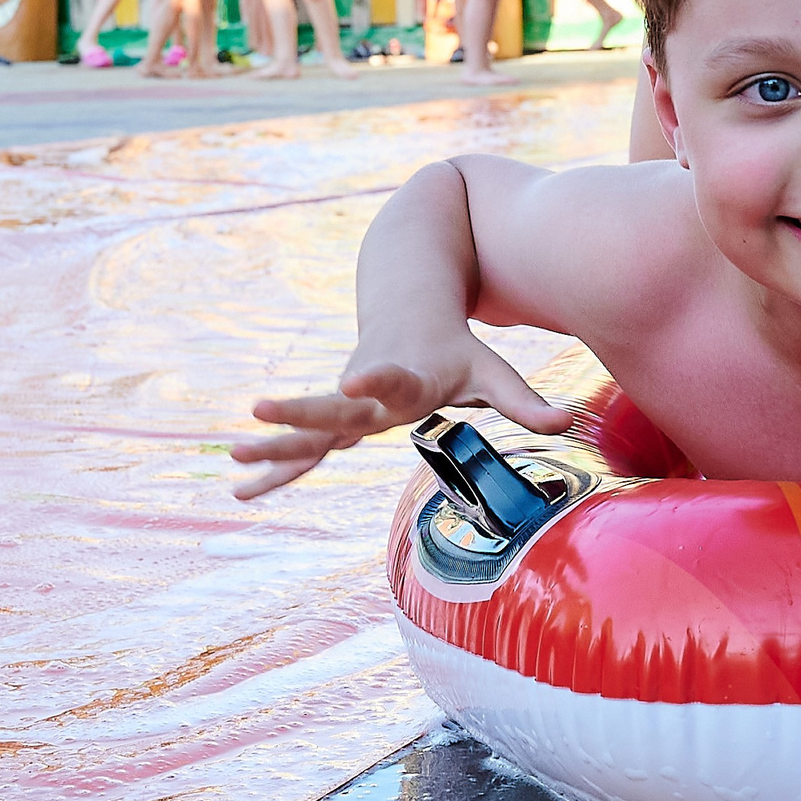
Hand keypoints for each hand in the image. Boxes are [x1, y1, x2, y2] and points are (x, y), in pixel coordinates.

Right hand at [231, 332, 571, 497]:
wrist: (409, 308)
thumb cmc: (456, 349)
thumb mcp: (492, 371)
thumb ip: (524, 400)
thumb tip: (567, 421)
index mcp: (407, 378)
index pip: (392, 379)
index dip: (378, 379)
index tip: (358, 378)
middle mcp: (370, 392)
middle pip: (333, 407)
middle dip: (297, 412)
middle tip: (257, 412)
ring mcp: (349, 406)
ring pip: (308, 429)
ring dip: (272, 446)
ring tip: (233, 460)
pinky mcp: (338, 417)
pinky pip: (305, 449)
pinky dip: (277, 469)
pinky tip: (242, 492)